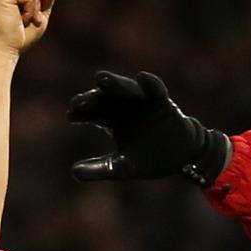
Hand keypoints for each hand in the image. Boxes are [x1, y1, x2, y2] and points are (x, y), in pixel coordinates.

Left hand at [69, 69, 223, 184]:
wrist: (180, 157)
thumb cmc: (148, 159)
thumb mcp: (122, 168)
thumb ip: (99, 169)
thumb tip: (73, 172)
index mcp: (111, 119)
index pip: (91, 112)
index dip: (80, 112)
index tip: (71, 115)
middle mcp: (124, 106)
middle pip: (104, 97)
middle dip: (91, 97)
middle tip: (79, 101)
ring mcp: (143, 101)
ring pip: (125, 88)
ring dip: (114, 83)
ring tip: (101, 78)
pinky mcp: (162, 101)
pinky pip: (155, 89)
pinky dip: (149, 83)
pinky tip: (142, 78)